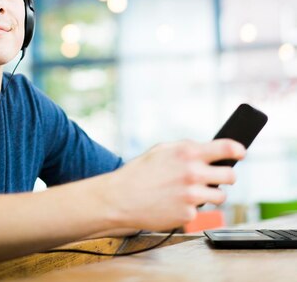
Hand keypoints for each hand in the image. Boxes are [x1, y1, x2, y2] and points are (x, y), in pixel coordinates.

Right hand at [104, 139, 244, 231]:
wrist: (122, 198)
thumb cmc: (141, 172)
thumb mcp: (162, 150)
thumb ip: (187, 149)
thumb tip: (209, 150)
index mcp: (187, 152)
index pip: (225, 148)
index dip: (238, 150)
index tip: (241, 152)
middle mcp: (192, 172)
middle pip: (230, 176)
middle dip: (227, 176)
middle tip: (218, 177)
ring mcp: (192, 195)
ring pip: (221, 196)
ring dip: (212, 194)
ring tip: (194, 191)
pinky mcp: (188, 214)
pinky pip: (201, 210)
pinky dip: (193, 208)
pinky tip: (177, 203)